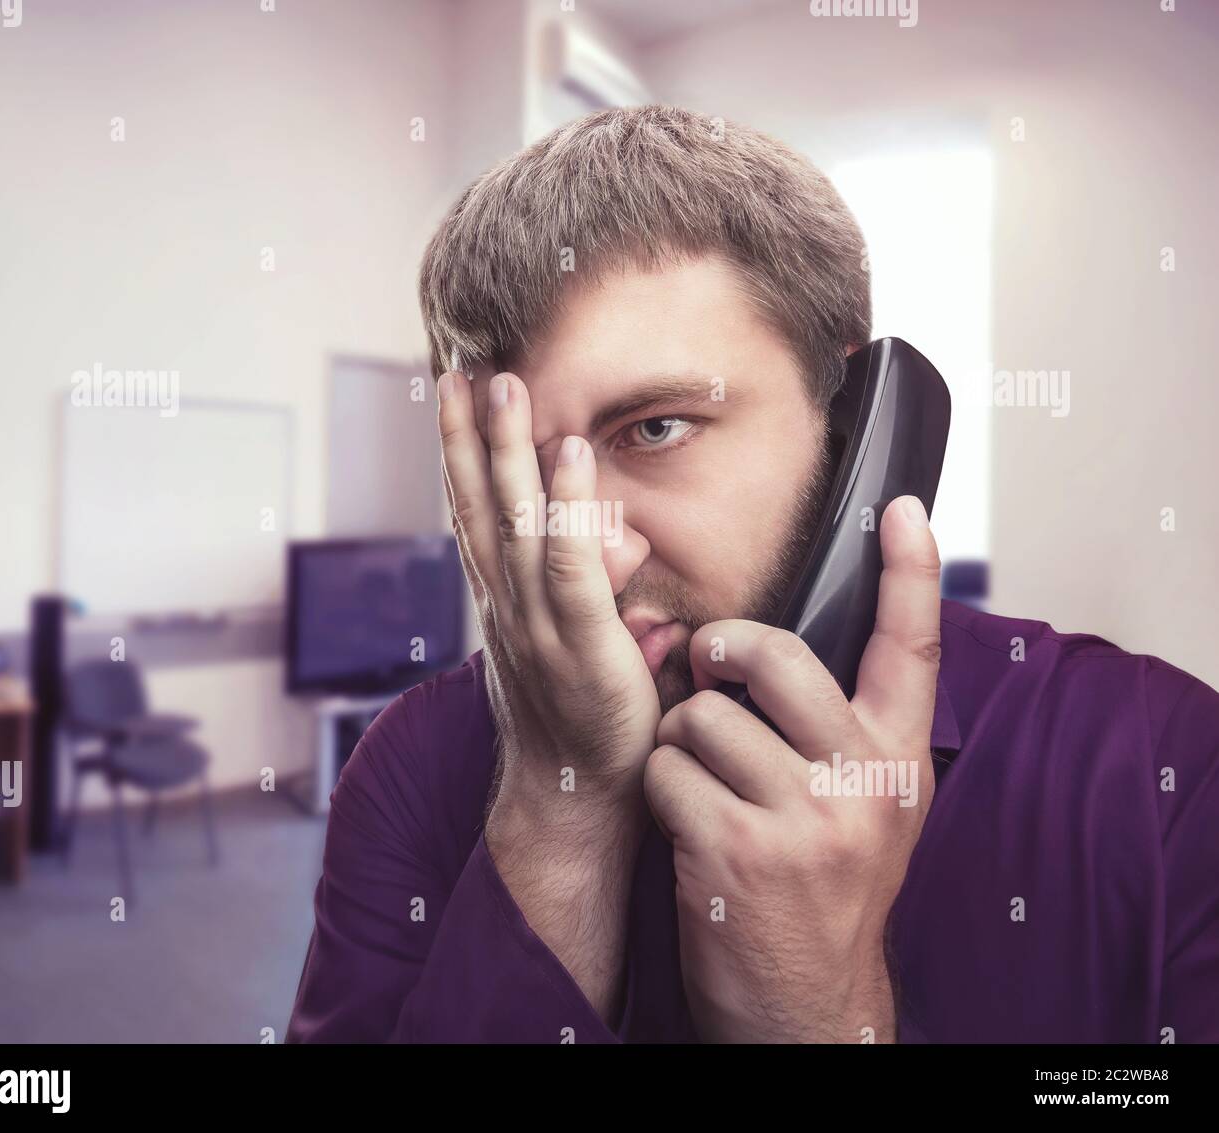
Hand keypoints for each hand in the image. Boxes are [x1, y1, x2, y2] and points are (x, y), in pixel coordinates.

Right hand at [438, 368, 659, 801]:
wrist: (571, 801)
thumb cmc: (581, 719)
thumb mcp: (575, 644)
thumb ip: (592, 591)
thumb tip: (623, 549)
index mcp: (502, 602)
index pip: (475, 514)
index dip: (461, 453)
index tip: (453, 394)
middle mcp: (507, 605)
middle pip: (481, 507)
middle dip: (471, 436)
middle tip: (465, 369)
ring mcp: (537, 625)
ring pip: (515, 523)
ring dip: (508, 452)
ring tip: (504, 387)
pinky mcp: (582, 645)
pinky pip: (568, 565)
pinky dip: (565, 507)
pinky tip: (567, 453)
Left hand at [643, 495, 940, 1042]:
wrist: (806, 1005)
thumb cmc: (821, 887)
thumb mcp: (864, 809)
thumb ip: (840, 732)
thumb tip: (769, 650)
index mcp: (899, 761)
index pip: (915, 650)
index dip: (912, 573)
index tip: (901, 510)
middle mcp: (864, 782)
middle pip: (773, 655)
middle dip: (721, 649)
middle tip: (707, 666)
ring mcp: (805, 818)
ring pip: (700, 714)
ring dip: (681, 740)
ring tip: (701, 779)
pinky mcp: (737, 850)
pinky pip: (667, 770)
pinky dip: (661, 789)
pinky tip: (687, 826)